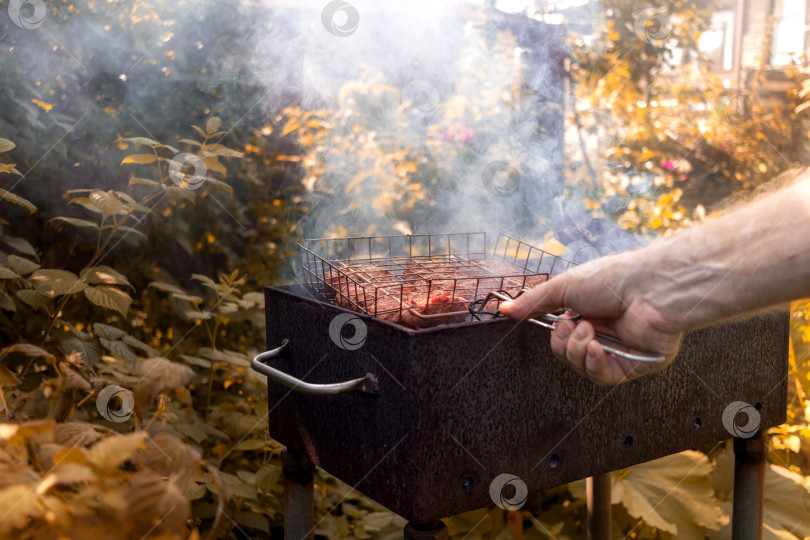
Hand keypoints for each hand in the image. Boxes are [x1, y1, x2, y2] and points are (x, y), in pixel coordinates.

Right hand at [498, 251, 682, 384]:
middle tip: (575, 325)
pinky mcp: (635, 365)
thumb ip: (533, 302)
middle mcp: (605, 333)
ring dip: (579, 350)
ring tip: (590, 329)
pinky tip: (597, 346)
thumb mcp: (564, 287)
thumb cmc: (613, 279)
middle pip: (568, 356)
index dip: (555, 336)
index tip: (557, 323)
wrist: (651, 287)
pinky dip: (594, 363)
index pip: (562, 338)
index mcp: (590, 314)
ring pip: (583, 368)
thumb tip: (503, 308)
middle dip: (565, 343)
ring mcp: (619, 350)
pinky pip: (603, 377)